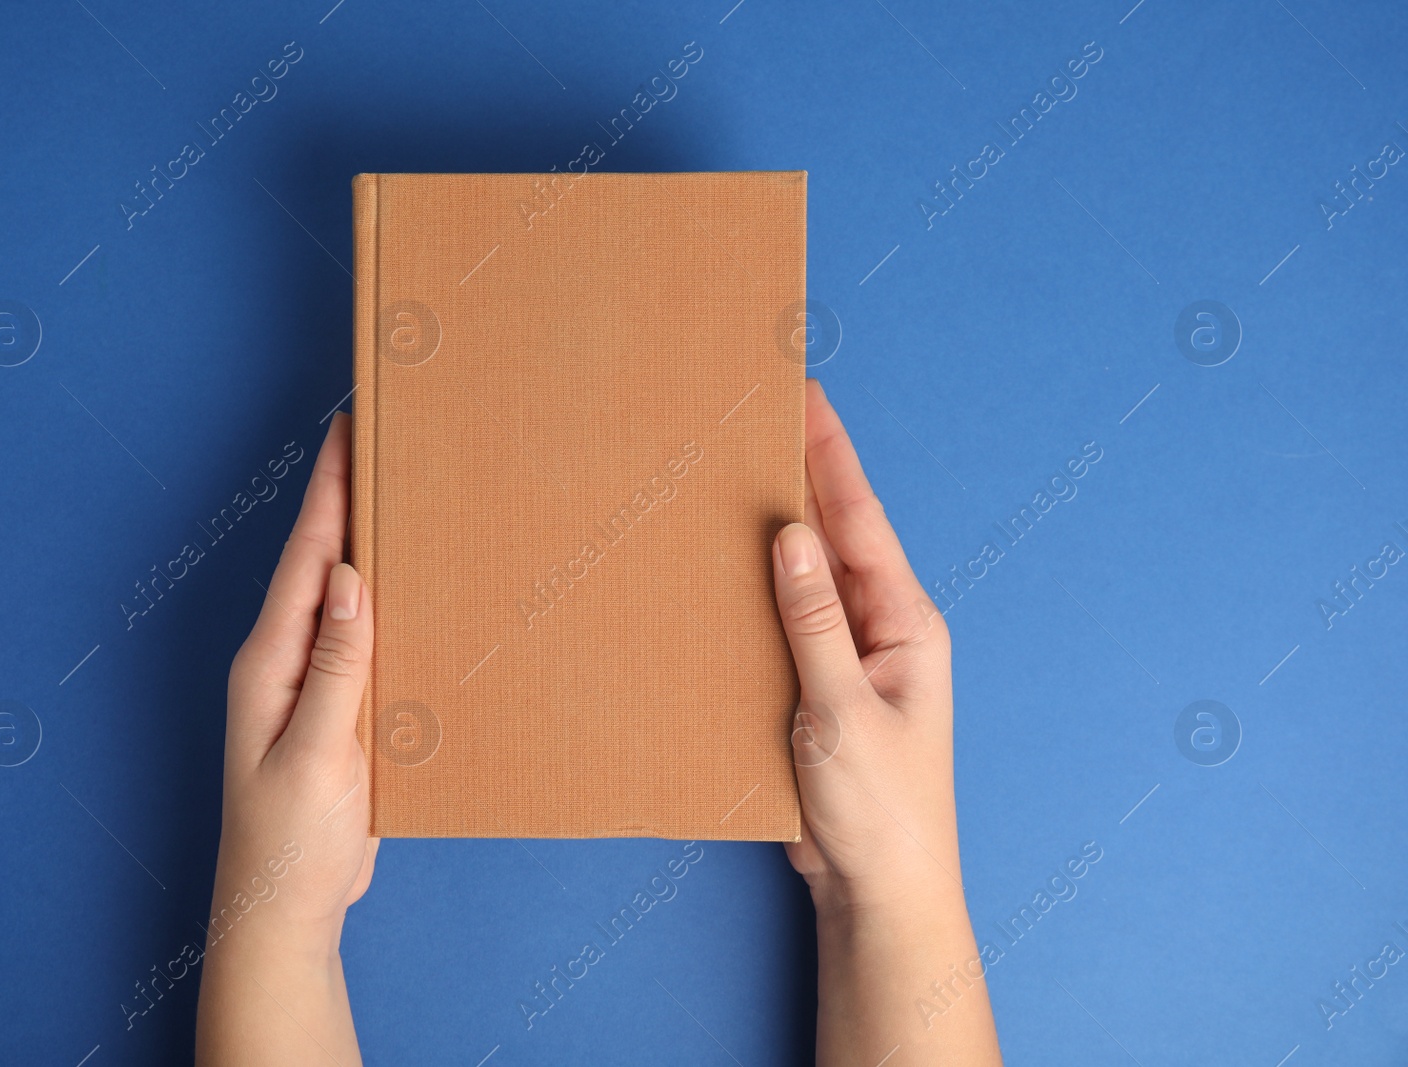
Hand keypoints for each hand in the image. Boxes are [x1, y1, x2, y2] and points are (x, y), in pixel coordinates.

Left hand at [197, 414, 375, 1066]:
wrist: (286, 910)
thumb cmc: (289, 842)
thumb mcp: (314, 754)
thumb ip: (335, 668)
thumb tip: (351, 579)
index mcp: (270, 662)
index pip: (307, 559)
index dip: (328, 491)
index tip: (348, 429)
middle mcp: (286, 661)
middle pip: (322, 563)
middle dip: (346, 497)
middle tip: (380, 437)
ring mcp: (311, 685)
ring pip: (344, 597)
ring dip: (367, 542)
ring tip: (400, 492)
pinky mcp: (338, 710)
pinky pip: (362, 638)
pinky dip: (385, 600)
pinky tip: (411, 587)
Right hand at [773, 381, 999, 1063]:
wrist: (879, 887)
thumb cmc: (880, 808)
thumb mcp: (843, 711)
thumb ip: (815, 622)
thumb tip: (791, 535)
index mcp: (905, 621)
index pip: (860, 519)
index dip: (830, 453)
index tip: (803, 393)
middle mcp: (880, 627)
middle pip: (833, 535)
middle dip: (799, 473)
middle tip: (757, 413)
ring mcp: (849, 655)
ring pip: (805, 576)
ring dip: (772, 529)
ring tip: (730, 473)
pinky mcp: (818, 686)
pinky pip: (787, 621)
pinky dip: (757, 591)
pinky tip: (722, 569)